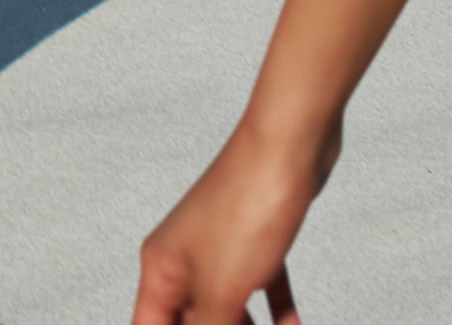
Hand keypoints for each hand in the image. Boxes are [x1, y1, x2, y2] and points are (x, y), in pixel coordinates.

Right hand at [132, 121, 329, 322]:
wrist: (290, 144)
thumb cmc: (248, 209)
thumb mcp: (224, 289)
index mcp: (160, 269)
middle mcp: (182, 259)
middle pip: (188, 323)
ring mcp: (219, 248)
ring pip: (226, 312)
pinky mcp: (257, 240)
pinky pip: (261, 291)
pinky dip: (276, 315)